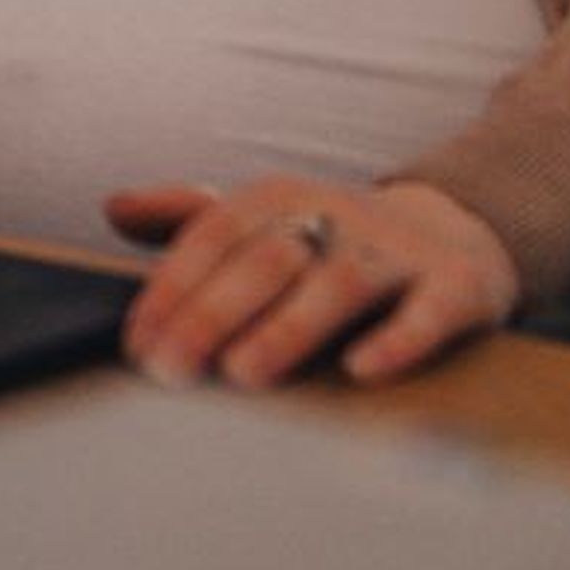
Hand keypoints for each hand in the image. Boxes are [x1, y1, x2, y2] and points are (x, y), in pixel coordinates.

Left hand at [105, 175, 521, 388]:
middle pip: (270, 258)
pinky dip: (398, 339)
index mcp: (282, 198)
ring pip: (341, 282)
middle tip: (174, 369)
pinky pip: (430, 311)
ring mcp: (399, 250)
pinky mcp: (457, 285)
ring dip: (290, 326)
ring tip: (246, 372)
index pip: (215, 234)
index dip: (172, 287)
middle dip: (215, 313)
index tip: (138, 343)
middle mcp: (339, 214)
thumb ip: (186, 219)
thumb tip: (112, 208)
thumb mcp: (261, 220)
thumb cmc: (331, 241)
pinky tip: (362, 370)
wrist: (455, 232)